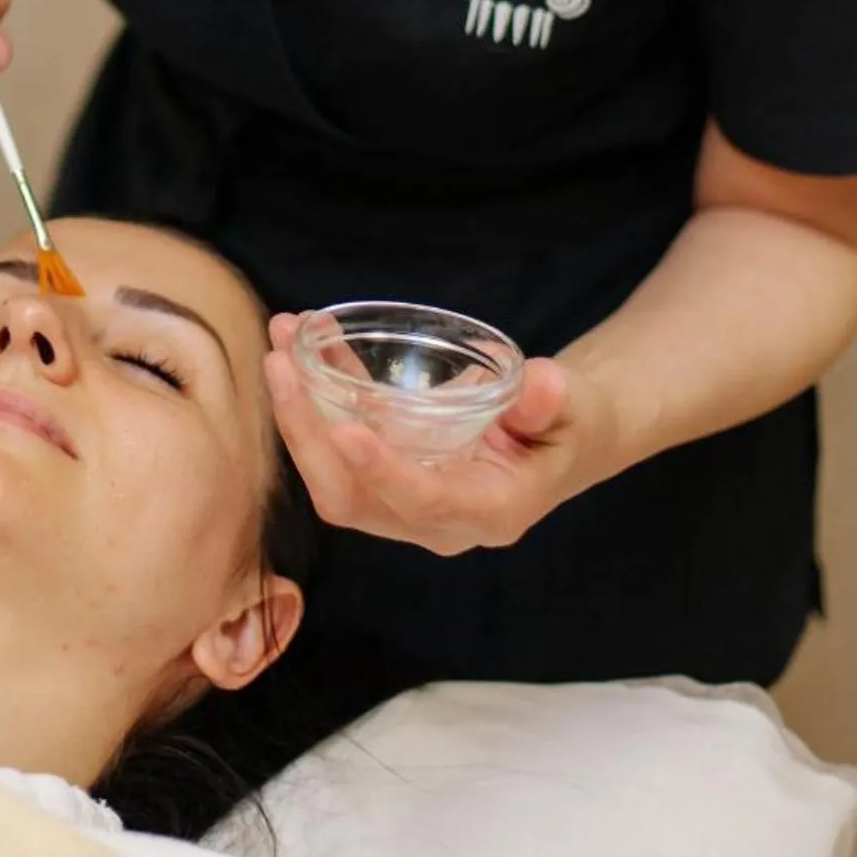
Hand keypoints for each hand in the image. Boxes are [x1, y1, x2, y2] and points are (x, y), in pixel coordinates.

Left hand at [265, 313, 613, 554]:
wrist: (557, 433)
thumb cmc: (570, 424)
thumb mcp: (576, 411)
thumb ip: (556, 403)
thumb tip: (542, 384)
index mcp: (487, 512)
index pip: (422, 503)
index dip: (381, 472)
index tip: (345, 429)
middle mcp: (432, 519)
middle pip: (350, 498)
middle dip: (307, 435)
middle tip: (282, 364)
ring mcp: (400, 496)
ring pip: (329, 471)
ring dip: (297, 408)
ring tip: (281, 337)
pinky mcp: (381, 466)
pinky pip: (334, 436)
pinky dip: (312, 390)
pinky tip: (301, 337)